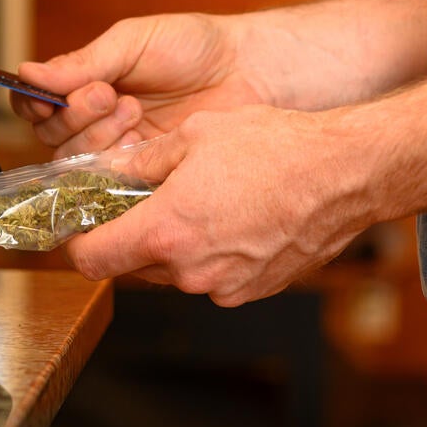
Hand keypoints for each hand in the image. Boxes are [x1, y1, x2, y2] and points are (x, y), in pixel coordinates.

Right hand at [11, 13, 272, 156]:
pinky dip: (116, 159)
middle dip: (75, 115)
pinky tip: (140, 136)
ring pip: (73, 160)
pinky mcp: (140, 173)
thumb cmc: (193, 47)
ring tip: (133, 108)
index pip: (33, 101)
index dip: (33, 103)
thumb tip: (28, 72)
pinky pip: (107, 179)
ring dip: (97, 135)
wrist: (249, 72)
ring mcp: (114, 148)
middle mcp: (91, 119)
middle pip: (49, 135)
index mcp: (82, 82)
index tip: (53, 96)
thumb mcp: (132, 42)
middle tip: (110, 93)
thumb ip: (82, 62)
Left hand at [62, 105, 370, 305]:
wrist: (348, 172)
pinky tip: (227, 216)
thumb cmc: (274, 147)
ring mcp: (226, 286)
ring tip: (194, 201)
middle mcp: (192, 271)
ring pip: (173, 271)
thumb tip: (108, 169)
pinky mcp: (254, 290)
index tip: (79, 226)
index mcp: (166, 232)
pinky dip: (206, 252)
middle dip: (129, 235)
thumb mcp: (193, 136)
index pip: (92, 260)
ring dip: (171, 243)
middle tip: (139, 201)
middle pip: (132, 265)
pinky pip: (210, 276)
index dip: (78, 243)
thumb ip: (141, 161)